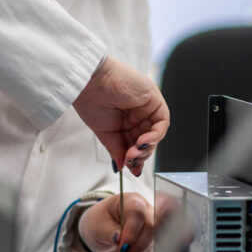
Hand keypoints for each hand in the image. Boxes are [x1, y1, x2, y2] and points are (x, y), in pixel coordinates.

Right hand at [73, 55, 168, 174]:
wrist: (89, 83)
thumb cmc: (91, 100)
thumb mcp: (105, 132)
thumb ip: (117, 149)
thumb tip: (124, 167)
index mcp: (125, 120)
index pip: (136, 143)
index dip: (136, 157)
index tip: (132, 169)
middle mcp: (137, 113)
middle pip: (147, 140)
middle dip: (140, 154)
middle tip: (131, 162)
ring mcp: (147, 107)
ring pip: (156, 133)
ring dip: (147, 147)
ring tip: (134, 153)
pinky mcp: (154, 99)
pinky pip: (162, 122)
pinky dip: (155, 135)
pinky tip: (142, 142)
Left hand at [77, 193, 153, 251]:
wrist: (101, 226)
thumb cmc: (99, 220)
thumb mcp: (99, 225)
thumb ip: (110, 232)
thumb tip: (120, 240)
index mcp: (131, 201)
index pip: (138, 213)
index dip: (132, 231)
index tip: (122, 247)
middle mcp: (145, 210)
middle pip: (150, 227)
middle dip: (136, 245)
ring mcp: (150, 224)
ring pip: (152, 240)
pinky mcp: (152, 238)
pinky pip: (151, 250)